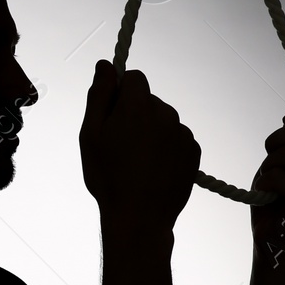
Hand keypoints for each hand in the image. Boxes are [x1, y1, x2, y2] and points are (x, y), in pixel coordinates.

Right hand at [80, 60, 200, 232]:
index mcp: (139, 106)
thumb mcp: (90, 135)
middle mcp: (166, 113)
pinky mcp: (193, 151)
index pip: (134, 78)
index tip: (111, 116)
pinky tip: (153, 169)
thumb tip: (104, 66)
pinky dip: (166, 148)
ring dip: (151, 131)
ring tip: (137, 162)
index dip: (120, 93)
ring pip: (163, 120)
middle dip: (135, 114)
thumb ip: (99, 95)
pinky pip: (176, 138)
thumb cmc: (109, 178)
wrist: (139, 218)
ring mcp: (182, 133)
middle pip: (148, 100)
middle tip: (120, 146)